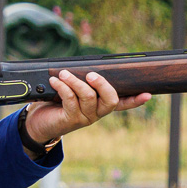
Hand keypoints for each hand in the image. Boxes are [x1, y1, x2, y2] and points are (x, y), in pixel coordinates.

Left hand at [23, 71, 149, 147]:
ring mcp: (85, 117)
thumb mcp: (73, 90)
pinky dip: (63, 87)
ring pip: (88, 96)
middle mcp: (97, 112)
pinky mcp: (71, 119)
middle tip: (91, 74)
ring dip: (75, 81)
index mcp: (101, 105)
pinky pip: (70, 100)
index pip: (123, 103)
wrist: (39, 122)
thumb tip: (84, 65)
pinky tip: (55, 81)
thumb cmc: (57, 102)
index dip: (135, 100)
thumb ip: (83, 81)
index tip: (147, 95)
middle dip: (102, 84)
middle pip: (110, 99)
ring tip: (64, 74)